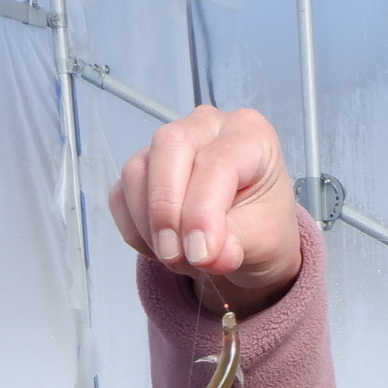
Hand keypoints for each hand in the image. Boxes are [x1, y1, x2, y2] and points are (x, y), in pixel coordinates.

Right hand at [108, 106, 302, 316]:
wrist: (246, 240)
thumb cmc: (262, 228)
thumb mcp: (266, 241)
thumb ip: (238, 244)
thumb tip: (205, 255)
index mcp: (249, 134)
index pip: (217, 162)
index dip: (203, 212)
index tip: (202, 255)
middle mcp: (205, 127)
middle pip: (168, 146)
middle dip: (167, 208)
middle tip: (175, 255)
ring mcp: (167, 146)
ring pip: (137, 172)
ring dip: (150, 225)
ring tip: (181, 259)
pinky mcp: (141, 170)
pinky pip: (121, 196)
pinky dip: (136, 231)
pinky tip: (163, 250)